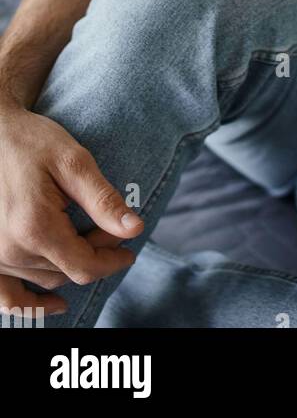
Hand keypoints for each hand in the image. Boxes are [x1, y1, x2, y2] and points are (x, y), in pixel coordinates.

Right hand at [0, 101, 142, 317]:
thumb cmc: (33, 141)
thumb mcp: (74, 162)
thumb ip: (104, 200)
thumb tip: (135, 229)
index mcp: (35, 227)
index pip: (85, 266)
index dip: (112, 259)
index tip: (130, 247)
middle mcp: (10, 249)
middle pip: (67, 272)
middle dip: (96, 254)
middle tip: (110, 227)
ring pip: (45, 279)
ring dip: (70, 265)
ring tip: (87, 237)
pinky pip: (6, 295)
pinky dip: (29, 302)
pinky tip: (54, 302)